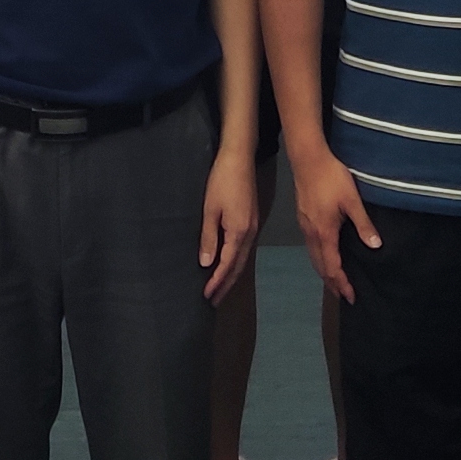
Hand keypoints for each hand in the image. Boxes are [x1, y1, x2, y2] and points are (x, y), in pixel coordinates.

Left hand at [202, 143, 262, 302]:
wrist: (239, 159)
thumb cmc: (221, 182)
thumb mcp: (210, 210)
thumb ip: (209, 238)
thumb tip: (207, 264)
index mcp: (239, 232)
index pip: (227, 264)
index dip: (217, 282)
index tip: (207, 296)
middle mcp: (250, 234)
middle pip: (238, 266)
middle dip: (226, 284)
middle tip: (214, 301)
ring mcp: (253, 227)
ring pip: (242, 259)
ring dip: (231, 275)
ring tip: (220, 288)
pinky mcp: (252, 221)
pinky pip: (244, 249)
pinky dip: (235, 262)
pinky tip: (228, 264)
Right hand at [291, 141, 381, 304]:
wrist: (307, 158)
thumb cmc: (331, 177)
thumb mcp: (352, 200)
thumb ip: (363, 224)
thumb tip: (375, 246)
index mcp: (324, 233)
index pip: (333, 267)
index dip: (342, 283)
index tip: (351, 297)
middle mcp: (311, 234)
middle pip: (320, 266)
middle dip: (332, 283)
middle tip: (344, 295)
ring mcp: (305, 226)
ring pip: (313, 257)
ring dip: (324, 272)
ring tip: (335, 281)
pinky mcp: (303, 218)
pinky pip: (311, 247)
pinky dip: (319, 259)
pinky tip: (325, 255)